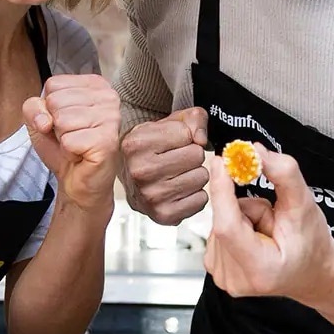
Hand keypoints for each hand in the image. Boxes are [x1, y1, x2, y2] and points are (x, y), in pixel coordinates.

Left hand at [23, 75, 121, 214]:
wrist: (78, 179)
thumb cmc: (64, 146)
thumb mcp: (39, 119)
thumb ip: (32, 107)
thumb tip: (45, 120)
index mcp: (95, 84)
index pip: (53, 84)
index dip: (49, 107)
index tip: (65, 121)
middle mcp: (108, 97)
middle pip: (56, 101)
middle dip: (56, 124)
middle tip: (73, 135)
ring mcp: (111, 118)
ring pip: (62, 121)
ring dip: (63, 139)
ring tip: (78, 144)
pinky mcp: (107, 140)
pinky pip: (69, 141)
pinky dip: (69, 152)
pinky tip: (82, 154)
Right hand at [120, 108, 208, 223]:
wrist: (132, 174)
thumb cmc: (151, 147)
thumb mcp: (168, 123)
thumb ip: (193, 119)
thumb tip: (201, 139)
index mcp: (136, 144)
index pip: (187, 134)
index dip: (185, 136)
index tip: (172, 142)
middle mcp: (140, 171)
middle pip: (196, 155)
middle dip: (192, 155)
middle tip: (176, 158)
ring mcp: (151, 195)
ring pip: (201, 177)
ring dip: (195, 173)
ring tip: (177, 173)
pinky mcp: (163, 214)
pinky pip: (201, 199)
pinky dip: (195, 194)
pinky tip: (179, 189)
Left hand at [204, 143, 333, 304]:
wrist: (312, 272)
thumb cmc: (312, 245)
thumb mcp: (305, 205)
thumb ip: (283, 174)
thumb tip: (256, 151)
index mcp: (260, 270)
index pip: (227, 225)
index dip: (222, 190)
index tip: (222, 161)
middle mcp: (235, 279)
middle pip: (224, 219)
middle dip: (246, 206)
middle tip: (273, 218)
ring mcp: (223, 276)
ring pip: (219, 221)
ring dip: (242, 217)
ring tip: (268, 232)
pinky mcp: (215, 267)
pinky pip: (217, 228)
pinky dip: (235, 225)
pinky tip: (255, 237)